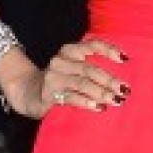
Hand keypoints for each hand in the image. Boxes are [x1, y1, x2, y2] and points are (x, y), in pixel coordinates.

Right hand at [5, 38, 129, 120]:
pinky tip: (99, 107)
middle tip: (125, 90)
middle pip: (89, 68)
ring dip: (101, 92)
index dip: (108, 50)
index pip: (91, 45)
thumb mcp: (74, 69)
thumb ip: (93, 69)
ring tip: (116, 100)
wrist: (27, 91)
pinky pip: (71, 97)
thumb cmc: (61, 81)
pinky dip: (87, 102)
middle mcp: (61, 61)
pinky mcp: (49, 94)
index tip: (125, 59)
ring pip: (81, 83)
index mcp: (70, 51)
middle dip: (109, 80)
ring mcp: (54, 77)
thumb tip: (122, 81)